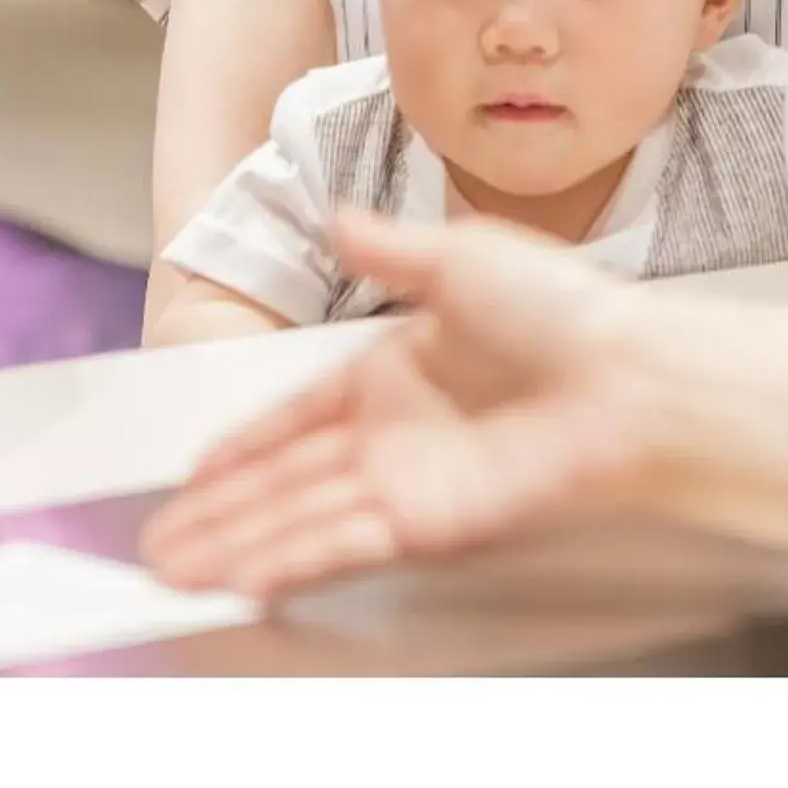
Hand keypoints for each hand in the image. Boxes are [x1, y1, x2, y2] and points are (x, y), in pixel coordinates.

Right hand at [142, 213, 658, 600]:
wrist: (629, 373)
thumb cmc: (567, 309)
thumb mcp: (464, 257)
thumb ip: (391, 249)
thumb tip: (336, 212)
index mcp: (399, 370)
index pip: (300, 415)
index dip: (245, 443)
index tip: (196, 469)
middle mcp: (398, 434)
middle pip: (288, 479)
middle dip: (220, 512)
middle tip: (158, 539)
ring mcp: (411, 481)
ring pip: (302, 518)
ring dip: (236, 544)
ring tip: (173, 568)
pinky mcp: (430, 521)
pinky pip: (342, 543)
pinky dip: (288, 559)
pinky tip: (243, 575)